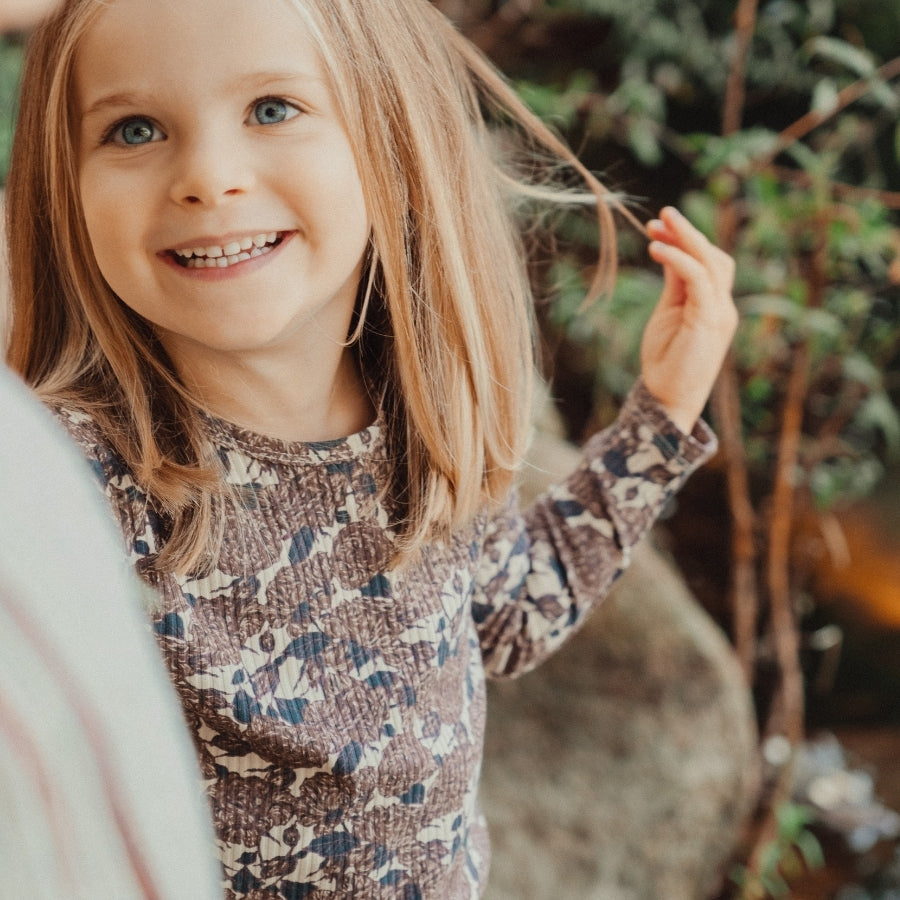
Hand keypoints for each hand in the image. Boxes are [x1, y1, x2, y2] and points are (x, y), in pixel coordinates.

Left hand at [640, 207, 737, 433]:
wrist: (668, 399)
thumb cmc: (666, 362)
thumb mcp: (668, 315)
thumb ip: (674, 285)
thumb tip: (669, 252)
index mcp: (714, 305)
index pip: (708, 262)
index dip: (685, 241)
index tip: (656, 227)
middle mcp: (723, 307)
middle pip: (715, 257)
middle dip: (687, 233)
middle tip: (661, 215)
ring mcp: (719, 313)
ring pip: (710, 262)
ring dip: (685, 238)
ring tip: (658, 223)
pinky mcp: (708, 320)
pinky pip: (698, 280)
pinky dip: (678, 260)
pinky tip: (656, 249)